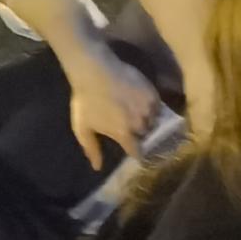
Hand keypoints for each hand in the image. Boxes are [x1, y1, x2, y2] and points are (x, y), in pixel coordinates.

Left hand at [65, 48, 162, 169]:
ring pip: (154, 121)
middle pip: (146, 135)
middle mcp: (140, 124)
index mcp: (123, 134)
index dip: (137, 153)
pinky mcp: (153, 93)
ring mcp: (148, 108)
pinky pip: (158, 106)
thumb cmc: (86, 101)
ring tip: (142, 116)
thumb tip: (97, 167)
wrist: (95, 72)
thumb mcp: (82, 127)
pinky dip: (153, 108)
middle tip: (135, 129)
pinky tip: (145, 104)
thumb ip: (91, 148)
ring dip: (149, 121)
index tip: (137, 152)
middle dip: (142, 135)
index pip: (136, 150)